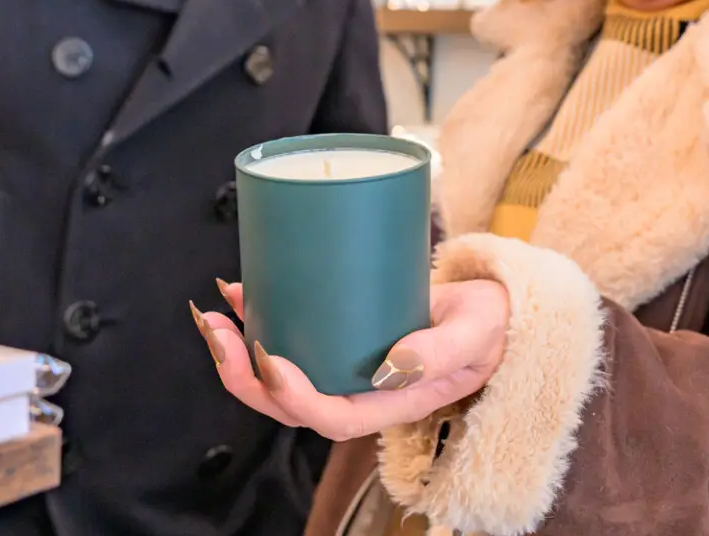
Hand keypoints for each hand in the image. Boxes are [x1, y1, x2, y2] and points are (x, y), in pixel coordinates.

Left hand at [192, 278, 509, 441]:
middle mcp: (360, 391)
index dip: (292, 396)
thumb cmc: (489, 325)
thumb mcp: (476, 334)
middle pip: (290, 402)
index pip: (331, 417)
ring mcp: (346, 365)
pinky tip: (238, 291)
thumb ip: (441, 351)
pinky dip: (260, 318)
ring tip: (212, 315)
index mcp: (391, 403)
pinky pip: (291, 339)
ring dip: (238, 351)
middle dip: (243, 374)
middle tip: (216, 330)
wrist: (496, 309)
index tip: (268, 356)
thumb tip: (390, 367)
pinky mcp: (340, 336)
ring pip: (279, 376)